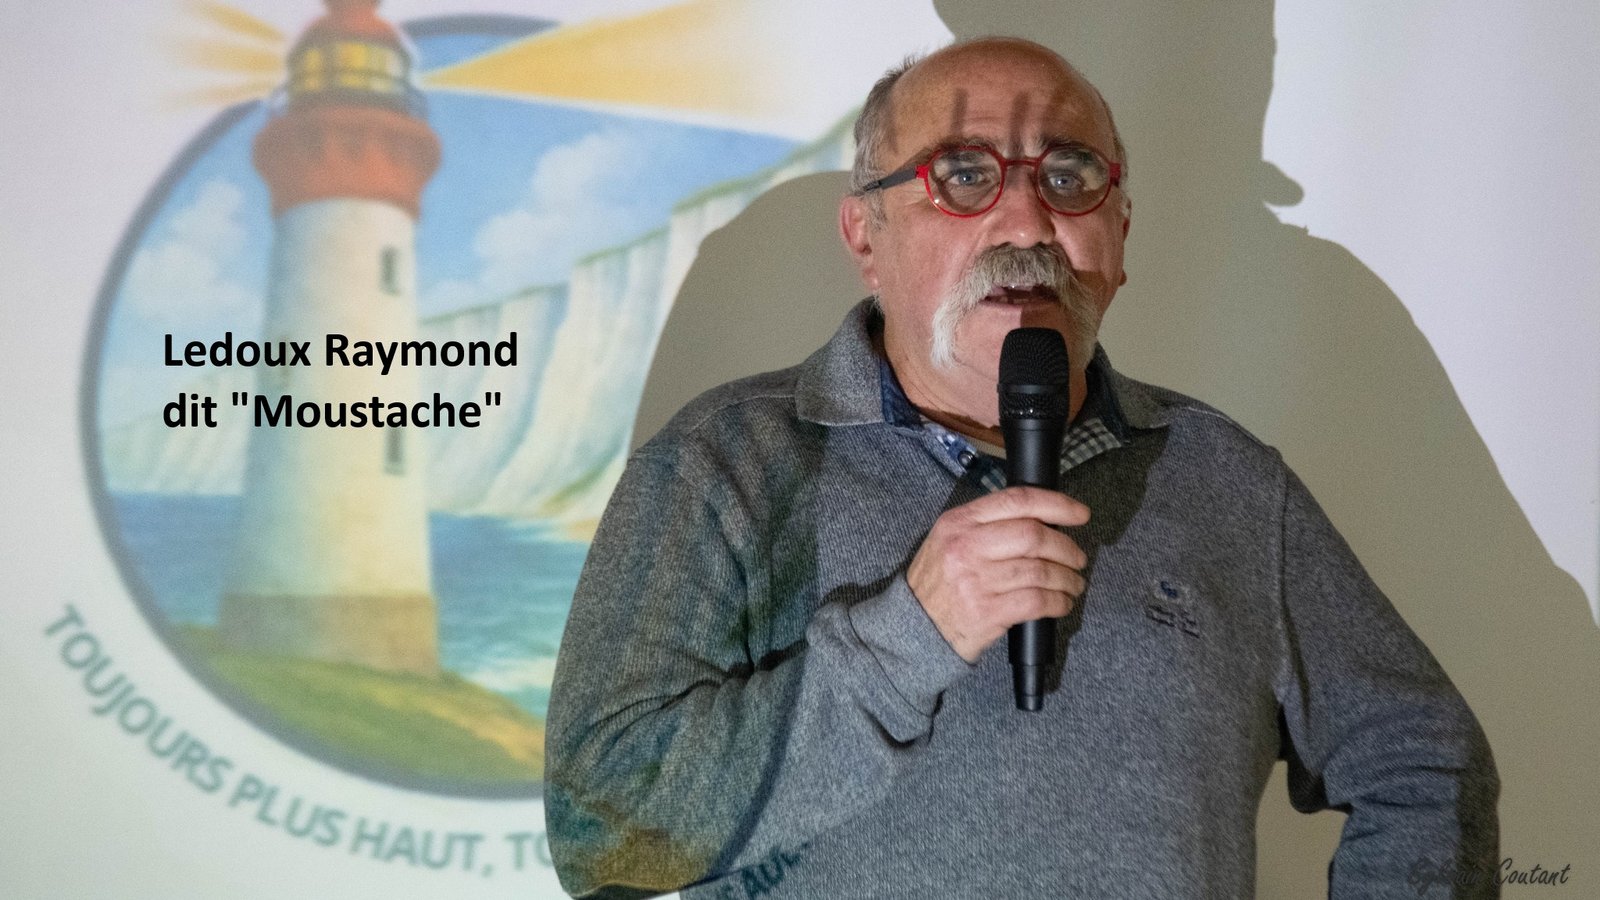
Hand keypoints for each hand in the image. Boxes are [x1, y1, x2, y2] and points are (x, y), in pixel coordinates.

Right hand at [906, 486, 1089, 662]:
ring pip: (1040, 571)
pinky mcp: (987, 612)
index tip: (1080, 514)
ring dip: (1067, 578)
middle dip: (1066, 547)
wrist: (914, 626)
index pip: (1017, 501)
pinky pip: (1036, 601)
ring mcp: (976, 580)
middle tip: (1077, 558)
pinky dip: (1058, 602)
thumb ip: (988, 524)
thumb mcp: (950, 539)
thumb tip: (1042, 520)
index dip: (1057, 504)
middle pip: (1034, 536)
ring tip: (1073, 584)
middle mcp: (967, 547)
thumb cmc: (939, 582)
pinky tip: (1061, 603)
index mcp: (959, 521)